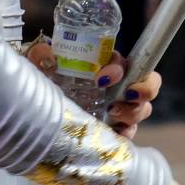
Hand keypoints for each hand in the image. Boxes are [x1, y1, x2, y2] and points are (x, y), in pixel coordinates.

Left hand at [25, 40, 160, 138]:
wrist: (36, 115)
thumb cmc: (43, 84)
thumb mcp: (38, 68)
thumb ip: (40, 55)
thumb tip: (46, 52)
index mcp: (103, 67)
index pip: (123, 62)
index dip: (120, 67)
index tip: (104, 77)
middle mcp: (116, 87)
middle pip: (147, 83)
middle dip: (145, 88)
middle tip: (127, 94)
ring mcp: (118, 110)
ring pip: (142, 109)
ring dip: (132, 111)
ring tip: (110, 113)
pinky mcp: (115, 131)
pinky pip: (131, 132)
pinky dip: (126, 132)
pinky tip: (114, 133)